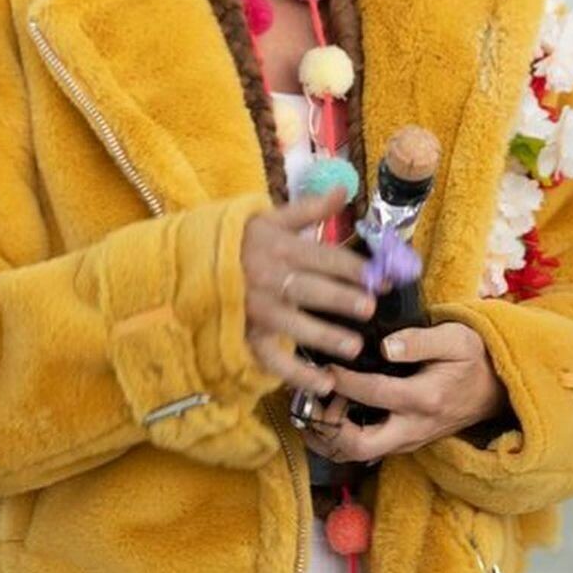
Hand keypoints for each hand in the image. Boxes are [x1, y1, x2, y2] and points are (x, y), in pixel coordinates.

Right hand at [241, 187, 376, 393]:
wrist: (188, 263)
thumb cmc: (238, 239)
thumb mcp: (270, 218)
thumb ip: (310, 208)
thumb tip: (344, 188)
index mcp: (280, 247)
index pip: (324, 257)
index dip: (355, 267)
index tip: (384, 277)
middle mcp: (270, 278)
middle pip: (311, 289)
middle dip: (341, 299)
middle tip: (369, 307)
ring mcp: (257, 309)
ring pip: (293, 325)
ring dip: (324, 336)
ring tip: (354, 347)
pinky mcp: (247, 335)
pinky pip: (272, 359)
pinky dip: (296, 375)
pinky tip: (324, 383)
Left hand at [299, 322, 508, 463]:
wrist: (497, 389)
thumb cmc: (473, 358)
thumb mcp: (455, 338)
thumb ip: (419, 341)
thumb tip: (386, 346)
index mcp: (425, 398)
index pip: (374, 393)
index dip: (343, 381)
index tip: (325, 365)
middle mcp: (414, 427)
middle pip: (358, 445)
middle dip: (326, 425)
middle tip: (312, 397)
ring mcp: (408, 440)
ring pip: (357, 454)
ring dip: (329, 435)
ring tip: (313, 403)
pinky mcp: (404, 443)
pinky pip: (365, 450)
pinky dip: (340, 437)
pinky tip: (330, 411)